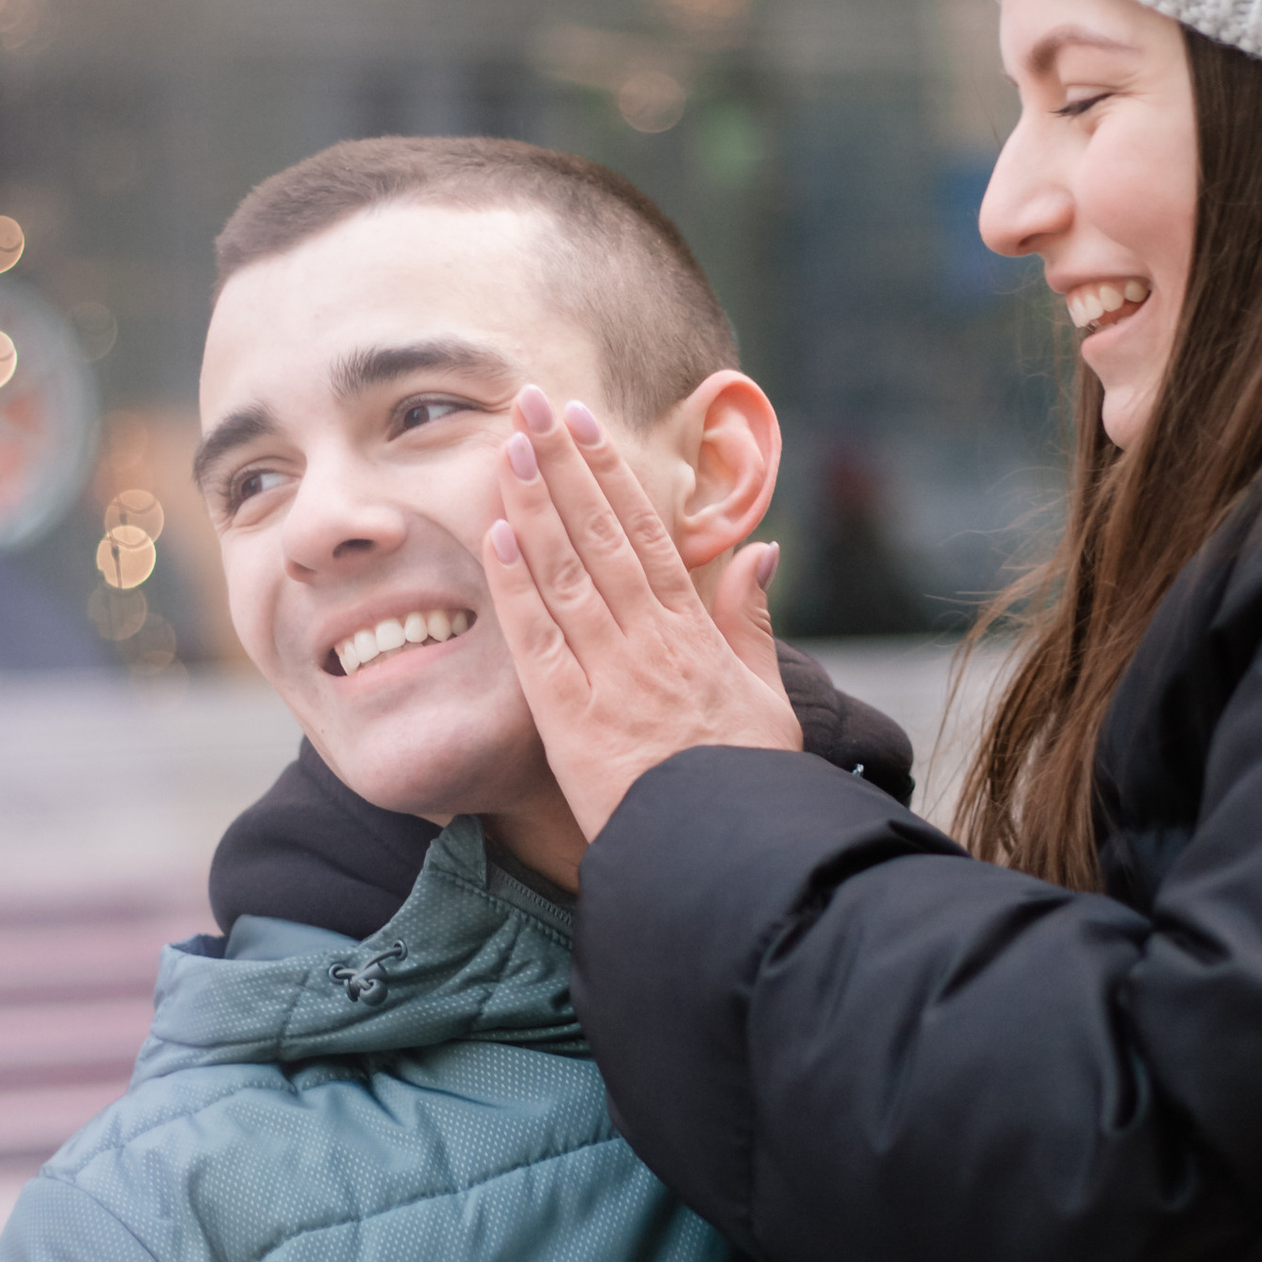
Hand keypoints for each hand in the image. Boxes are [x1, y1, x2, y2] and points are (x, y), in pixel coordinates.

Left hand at [486, 388, 801, 840]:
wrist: (728, 858)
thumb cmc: (748, 786)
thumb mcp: (766, 698)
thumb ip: (751, 622)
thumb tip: (760, 550)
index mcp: (693, 636)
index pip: (645, 535)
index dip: (610, 474)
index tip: (582, 424)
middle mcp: (650, 644)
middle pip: (600, 536)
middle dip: (563, 464)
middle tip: (531, 403)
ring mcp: (610, 679)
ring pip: (566, 575)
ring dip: (533, 506)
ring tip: (508, 447)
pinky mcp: (573, 723)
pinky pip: (539, 643)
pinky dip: (517, 588)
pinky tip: (495, 539)